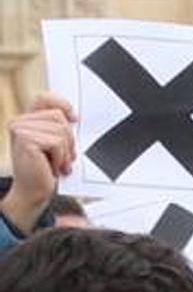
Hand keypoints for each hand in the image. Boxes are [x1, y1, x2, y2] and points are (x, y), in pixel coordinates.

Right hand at [3, 93, 76, 234]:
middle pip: (59, 117)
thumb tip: (74, 116)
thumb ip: (59, 128)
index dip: (62, 104)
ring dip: (65, 152)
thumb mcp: (55, 145)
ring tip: (57, 164)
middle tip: (63, 158)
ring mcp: (20, 129)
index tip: (74, 118)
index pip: (44, 98)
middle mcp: (20, 121)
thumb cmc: (45, 170)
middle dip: (69, 140)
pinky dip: (60, 158)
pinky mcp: (25, 140)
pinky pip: (57, 143)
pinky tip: (52, 168)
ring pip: (60, 131)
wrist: (32, 192)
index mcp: (27, 120)